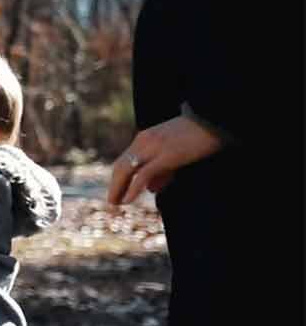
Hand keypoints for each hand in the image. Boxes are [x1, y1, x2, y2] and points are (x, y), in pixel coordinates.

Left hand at [107, 115, 223, 204]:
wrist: (214, 121)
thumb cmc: (197, 137)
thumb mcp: (174, 153)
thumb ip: (162, 170)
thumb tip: (151, 189)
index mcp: (144, 138)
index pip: (124, 161)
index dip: (117, 179)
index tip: (115, 193)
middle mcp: (144, 141)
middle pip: (120, 166)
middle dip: (114, 186)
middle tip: (112, 203)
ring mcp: (153, 148)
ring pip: (126, 170)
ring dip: (118, 189)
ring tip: (116, 204)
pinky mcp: (166, 156)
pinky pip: (143, 175)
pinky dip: (132, 189)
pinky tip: (127, 200)